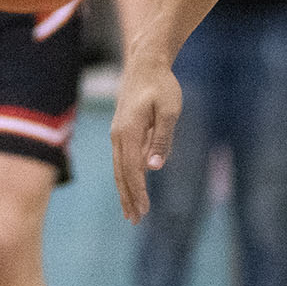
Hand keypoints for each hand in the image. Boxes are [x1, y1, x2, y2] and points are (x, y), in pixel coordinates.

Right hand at [109, 53, 183, 220]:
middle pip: (121, 174)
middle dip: (127, 198)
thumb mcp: (169, 111)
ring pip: (119, 168)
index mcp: (129, 133)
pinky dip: (125, 176)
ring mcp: (117, 133)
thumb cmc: (161, 86)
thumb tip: (154, 167)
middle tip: (134, 220)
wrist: (145, 64)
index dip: (138, 192)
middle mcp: (118, 136)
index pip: (133, 170)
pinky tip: (132, 186)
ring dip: (125, 190)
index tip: (144, 211)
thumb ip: (162, 139)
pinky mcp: (121, 131)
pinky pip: (121, 159)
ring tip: (130, 211)